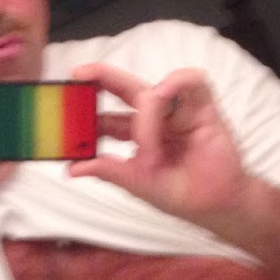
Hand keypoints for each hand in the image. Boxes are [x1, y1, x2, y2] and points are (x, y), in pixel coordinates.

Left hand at [67, 63, 253, 220]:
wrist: (215, 204)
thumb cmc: (179, 193)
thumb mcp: (137, 182)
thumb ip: (108, 170)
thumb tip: (71, 169)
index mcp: (137, 134)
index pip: (107, 115)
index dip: (87, 109)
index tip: (63, 108)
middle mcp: (155, 118)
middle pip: (123, 88)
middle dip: (101, 76)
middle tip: (79, 74)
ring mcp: (178, 111)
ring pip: (153, 91)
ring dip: (147, 115)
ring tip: (150, 147)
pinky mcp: (203, 108)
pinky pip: (191, 81)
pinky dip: (175, 84)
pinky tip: (166, 100)